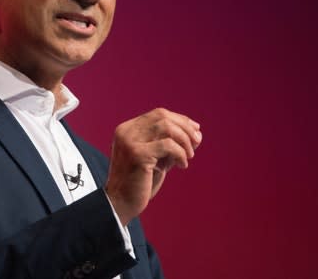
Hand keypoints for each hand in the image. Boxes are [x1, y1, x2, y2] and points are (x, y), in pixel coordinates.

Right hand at [105, 108, 201, 224]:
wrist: (120, 203)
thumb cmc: (140, 182)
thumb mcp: (156, 158)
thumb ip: (171, 144)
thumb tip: (197, 132)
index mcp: (127, 129)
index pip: (158, 114)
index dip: (180, 120)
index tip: (195, 130)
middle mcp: (126, 132)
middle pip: (163, 117)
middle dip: (185, 128)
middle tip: (197, 143)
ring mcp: (130, 142)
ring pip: (166, 127)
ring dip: (184, 140)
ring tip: (189, 156)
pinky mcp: (137, 154)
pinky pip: (168, 145)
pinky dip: (180, 154)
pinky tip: (182, 166)